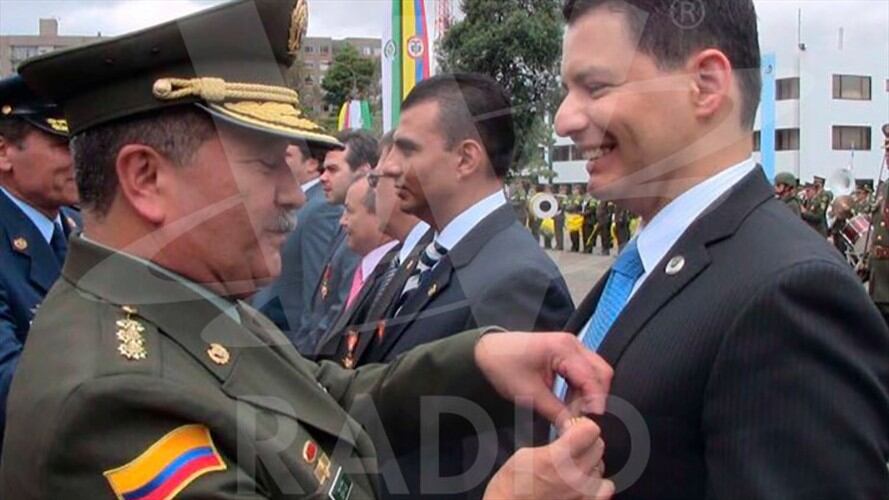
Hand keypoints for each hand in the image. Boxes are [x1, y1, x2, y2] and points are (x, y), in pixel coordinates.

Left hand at [474, 332, 611, 426]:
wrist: (488, 351)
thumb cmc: (504, 367)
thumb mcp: (530, 394)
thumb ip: (556, 412)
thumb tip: (574, 430)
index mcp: (563, 348)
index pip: (592, 378)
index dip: (595, 403)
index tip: (590, 424)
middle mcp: (572, 344)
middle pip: (601, 373)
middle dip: (595, 398)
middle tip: (581, 419)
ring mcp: (571, 346)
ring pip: (595, 373)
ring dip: (588, 394)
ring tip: (571, 412)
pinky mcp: (567, 352)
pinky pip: (584, 371)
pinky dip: (580, 388)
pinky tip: (567, 402)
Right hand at [484, 417, 613, 499]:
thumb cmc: (510, 486)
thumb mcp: (524, 454)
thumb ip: (553, 445)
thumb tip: (567, 435)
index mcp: (557, 459)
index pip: (590, 430)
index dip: (581, 426)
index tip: (572, 429)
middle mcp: (574, 476)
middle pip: (598, 446)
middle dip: (586, 442)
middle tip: (571, 447)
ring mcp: (582, 493)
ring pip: (601, 466)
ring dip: (590, 463)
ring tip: (575, 467)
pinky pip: (606, 489)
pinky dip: (597, 484)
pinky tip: (584, 484)